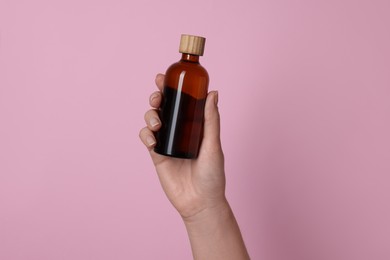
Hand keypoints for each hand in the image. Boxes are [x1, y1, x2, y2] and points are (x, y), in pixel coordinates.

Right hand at [139, 74, 225, 219]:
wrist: (200, 202)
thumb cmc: (212, 175)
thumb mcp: (213, 145)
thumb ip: (211, 120)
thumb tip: (213, 92)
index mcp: (193, 124)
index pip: (180, 101)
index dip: (170, 87)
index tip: (162, 76)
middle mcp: (179, 130)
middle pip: (163, 106)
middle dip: (156, 97)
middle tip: (157, 96)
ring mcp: (167, 141)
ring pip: (152, 119)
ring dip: (150, 115)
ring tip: (157, 122)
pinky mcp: (157, 155)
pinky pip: (147, 138)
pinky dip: (146, 135)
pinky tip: (152, 140)